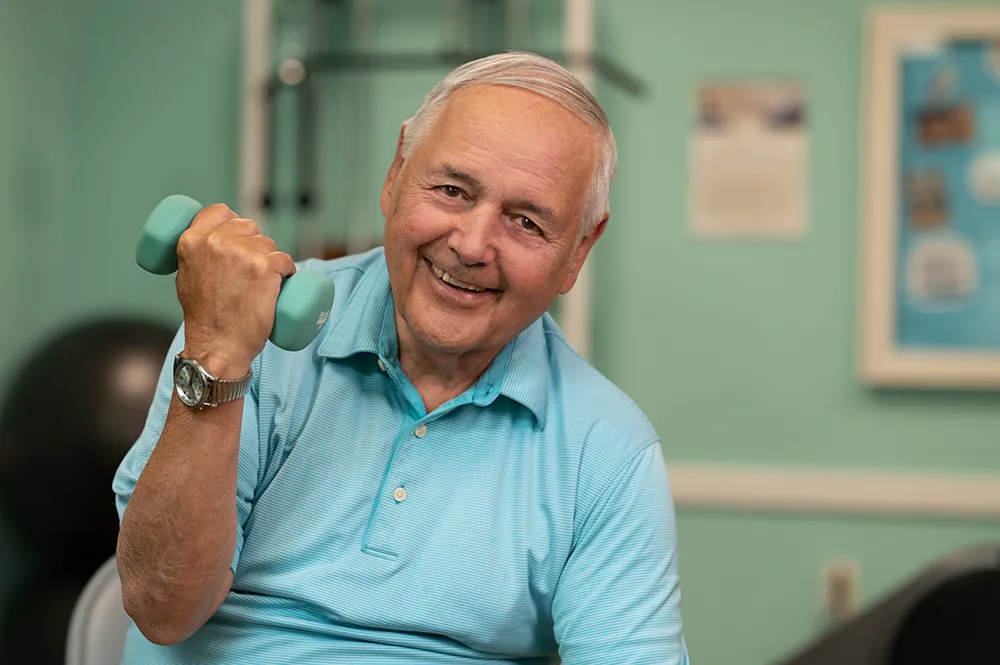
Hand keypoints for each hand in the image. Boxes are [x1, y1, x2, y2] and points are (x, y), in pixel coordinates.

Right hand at [175, 204, 295, 376]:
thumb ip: (197, 255)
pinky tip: (279, 286)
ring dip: (271, 260)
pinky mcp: (265, 267)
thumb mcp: (186, 276)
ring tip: (258, 286)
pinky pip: (286, 261)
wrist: (218, 346)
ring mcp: (242, 253)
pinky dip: (287, 272)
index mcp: (192, 240)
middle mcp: (216, 241)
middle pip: (249, 226)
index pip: (220, 211)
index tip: (238, 239)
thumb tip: (211, 244)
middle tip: (249, 273)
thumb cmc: (204, 318)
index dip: (233, 223)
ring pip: (269, 244)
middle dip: (254, 245)